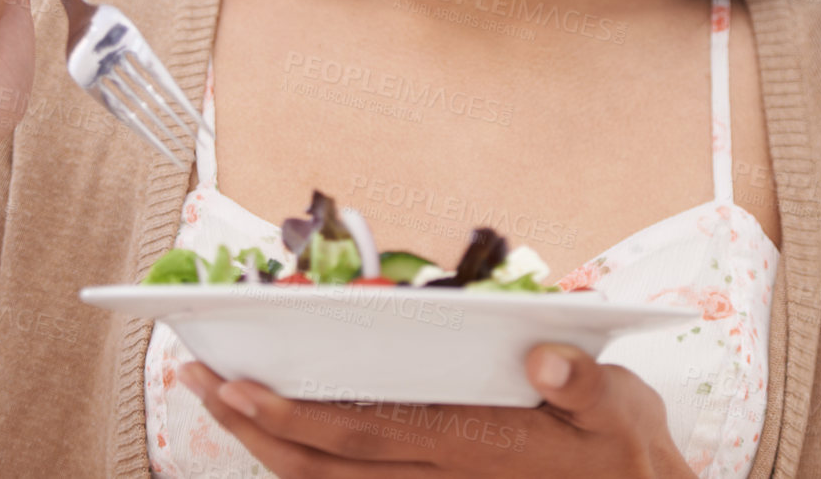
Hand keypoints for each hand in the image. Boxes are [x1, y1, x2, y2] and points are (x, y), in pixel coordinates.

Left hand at [180, 343, 694, 477]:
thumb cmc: (623, 452)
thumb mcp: (622, 411)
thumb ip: (585, 382)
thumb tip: (544, 354)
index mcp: (473, 451)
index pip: (365, 434)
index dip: (295, 415)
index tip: (239, 384)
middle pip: (324, 465)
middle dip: (254, 425)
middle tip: (197, 377)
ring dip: (265, 445)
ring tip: (218, 398)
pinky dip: (303, 465)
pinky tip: (275, 436)